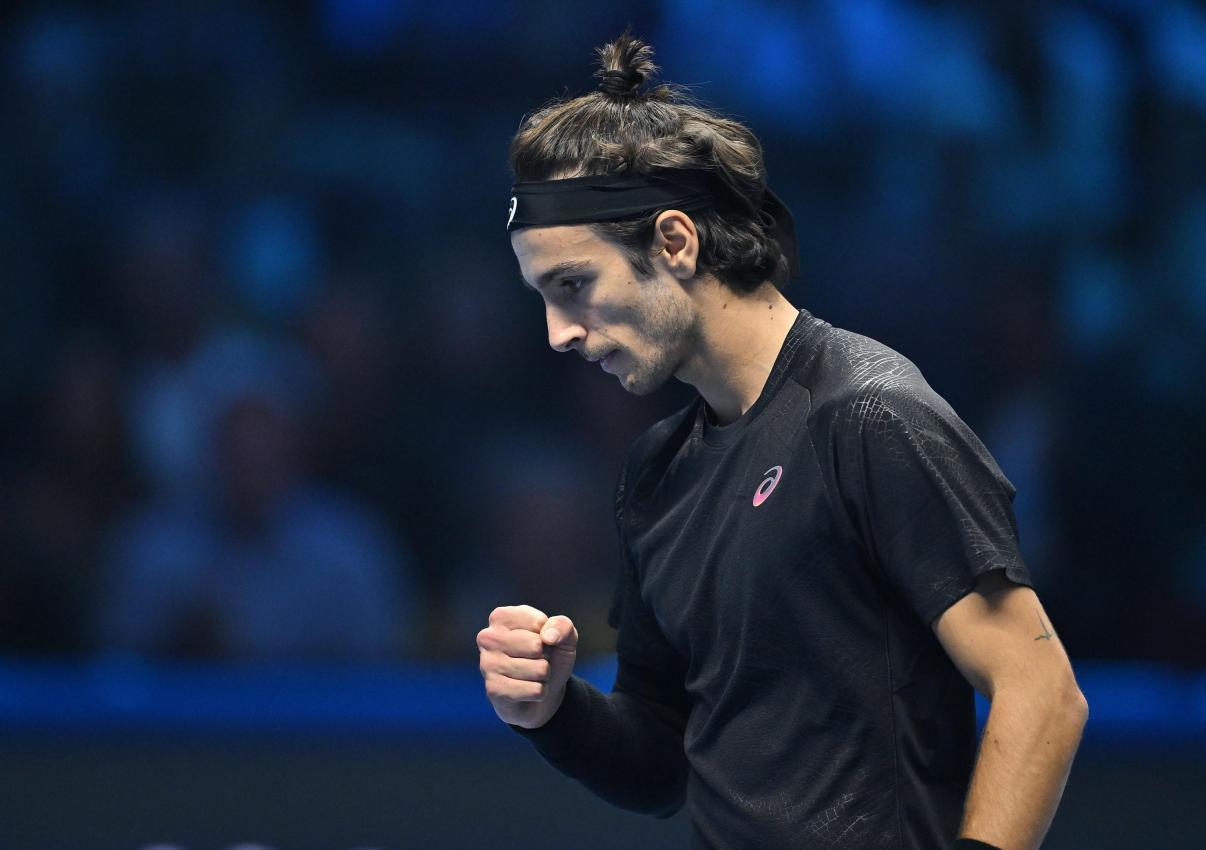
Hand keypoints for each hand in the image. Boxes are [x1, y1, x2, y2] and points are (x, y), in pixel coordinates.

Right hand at [477, 605, 578, 728]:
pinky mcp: (493, 689)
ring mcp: (487, 664)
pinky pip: (535, 690)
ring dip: (543, 675)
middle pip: (536, 646)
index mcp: (501, 616)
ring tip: (532, 675)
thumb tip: (548, 637)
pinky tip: (527, 689)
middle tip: (536, 660)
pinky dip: (540, 692)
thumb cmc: (549, 657)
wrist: (541, 693)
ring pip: (538, 670)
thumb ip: (562, 625)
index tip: (540, 641)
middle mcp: (488, 637)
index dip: (549, 636)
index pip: (538, 623)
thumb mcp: (563, 636)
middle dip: (546, 657)